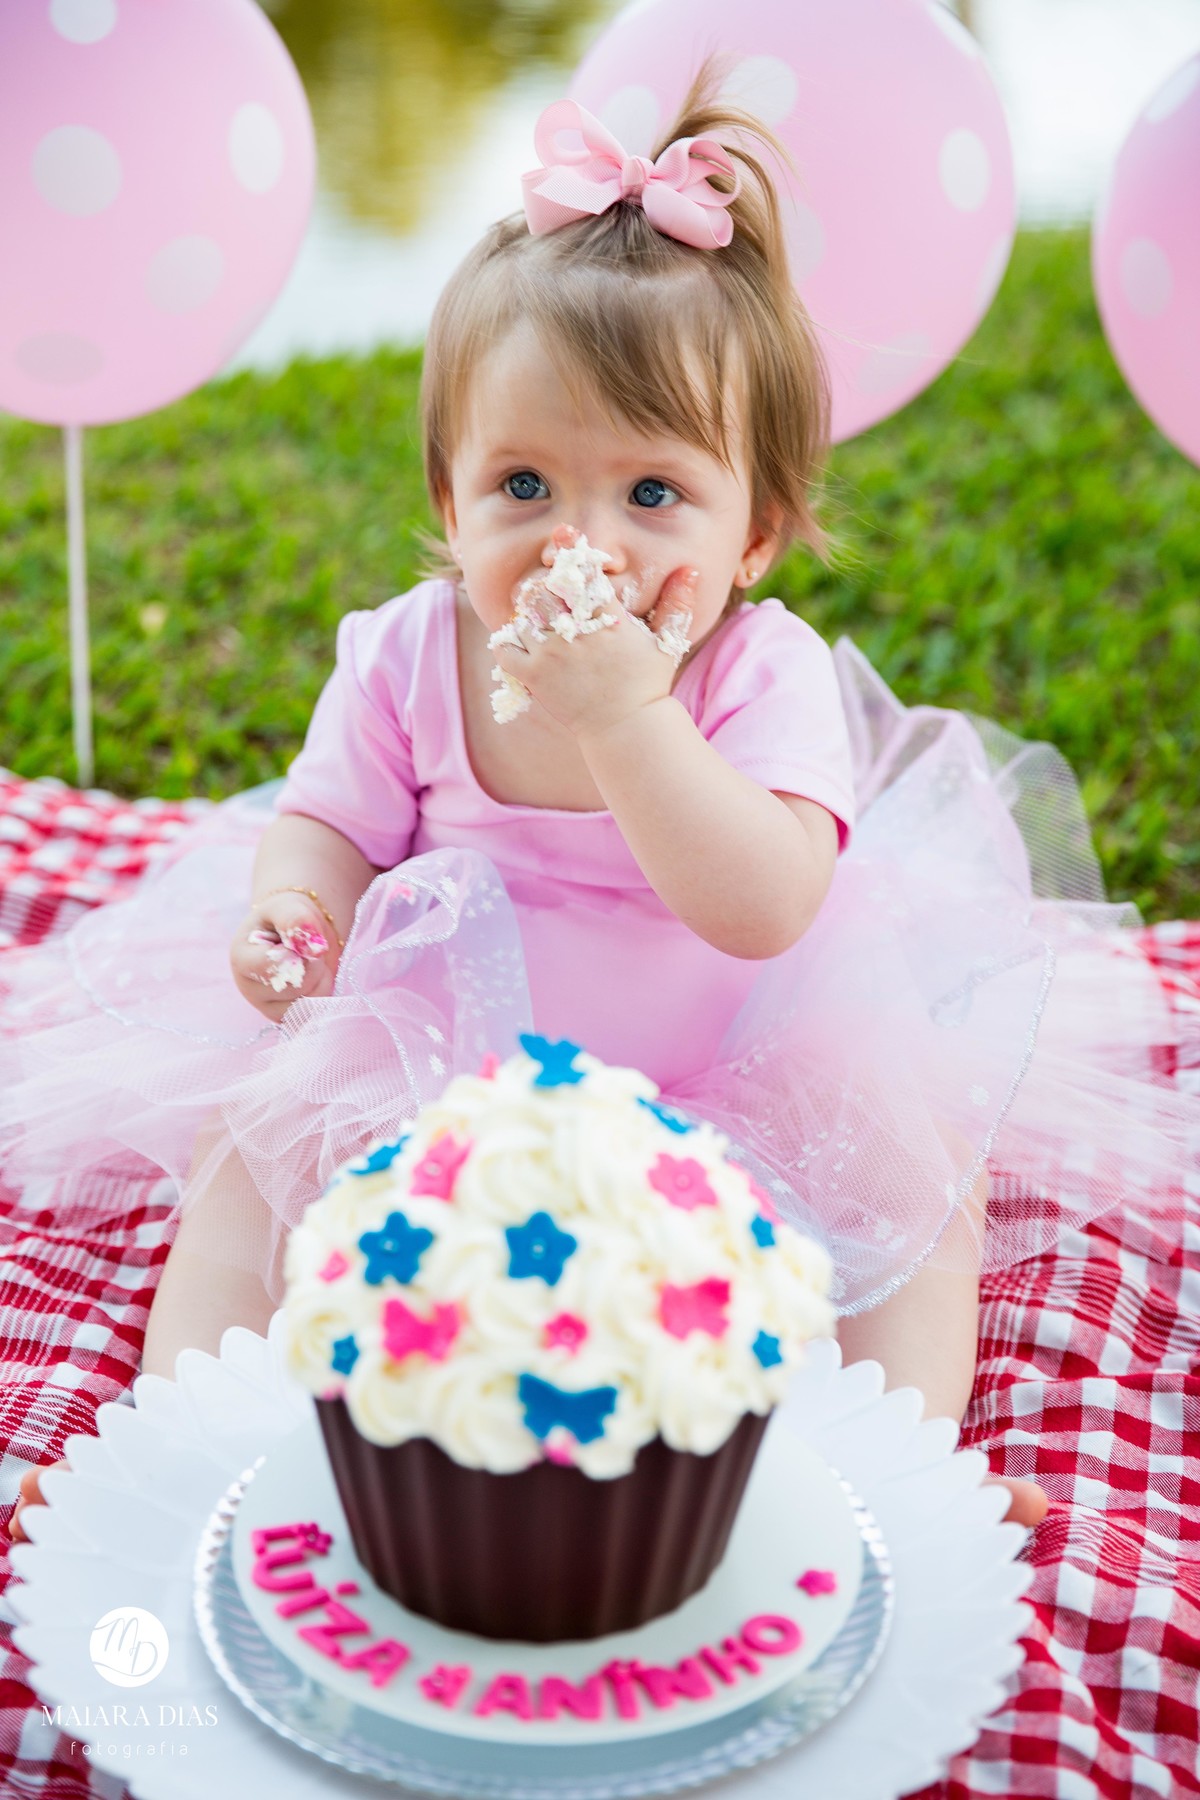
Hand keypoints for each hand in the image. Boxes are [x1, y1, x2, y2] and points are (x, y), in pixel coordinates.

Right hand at [230, 891, 339, 1021]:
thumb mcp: (288, 907)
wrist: (296, 934)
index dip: (299, 953)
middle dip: (313, 964)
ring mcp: (268, 1009)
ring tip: (307, 963)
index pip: (276, 967)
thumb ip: (296, 921)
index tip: (296, 939)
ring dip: (320, 979)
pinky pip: (316, 1013)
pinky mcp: (288, 1019)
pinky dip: (323, 993)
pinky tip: (311, 980)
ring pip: (310, 1004)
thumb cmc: (287, 918)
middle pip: (297, 987)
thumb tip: (314, 949)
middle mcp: (250, 990)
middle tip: (304, 950)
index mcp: (241, 960)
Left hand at [493, 555, 698, 739]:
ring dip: (529, 611)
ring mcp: (550, 655)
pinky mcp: (534, 676)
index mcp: (608, 620)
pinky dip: (509, 641)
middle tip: (553, 593)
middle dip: (547, 585)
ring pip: (524, 614)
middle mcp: (576, 633)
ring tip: (541, 617)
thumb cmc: (648, 683)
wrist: (626, 729)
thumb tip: (693, 568)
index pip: (585, 573)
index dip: (573, 549)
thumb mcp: (668, 642)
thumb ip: (678, 604)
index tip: (563, 533)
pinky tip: (524, 642)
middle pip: (544, 589)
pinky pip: (505, 648)